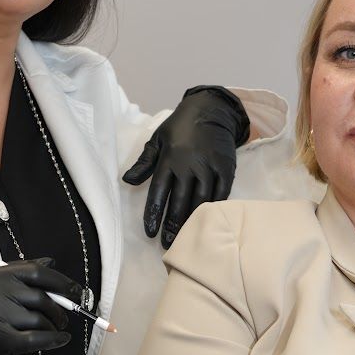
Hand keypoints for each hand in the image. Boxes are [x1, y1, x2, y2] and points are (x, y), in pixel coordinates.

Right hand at [0, 258, 81, 354]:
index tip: (75, 291)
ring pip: (40, 320)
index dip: (60, 281)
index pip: (35, 272)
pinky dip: (53, 340)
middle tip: (64, 317)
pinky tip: (60, 340)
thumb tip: (52, 262)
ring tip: (53, 330)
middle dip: (60, 309)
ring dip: (53, 327)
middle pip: (41, 298)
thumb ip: (19, 273)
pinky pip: (36, 339)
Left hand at [122, 87, 248, 247]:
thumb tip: (127, 181)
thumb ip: (144, 162)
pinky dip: (213, 209)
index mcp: (170, 159)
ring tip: (185, 237)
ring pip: (201, 201)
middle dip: (173, 224)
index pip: (159, 192)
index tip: (150, 232)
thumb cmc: (180, 127)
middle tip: (168, 244)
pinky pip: (220, 194)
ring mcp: (210, 167)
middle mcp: (189, 164)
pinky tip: (207, 222)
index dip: (154, 214)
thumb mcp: (157, 139)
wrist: (211, 110)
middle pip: (180, 201)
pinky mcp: (226, 169)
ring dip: (192, 221)